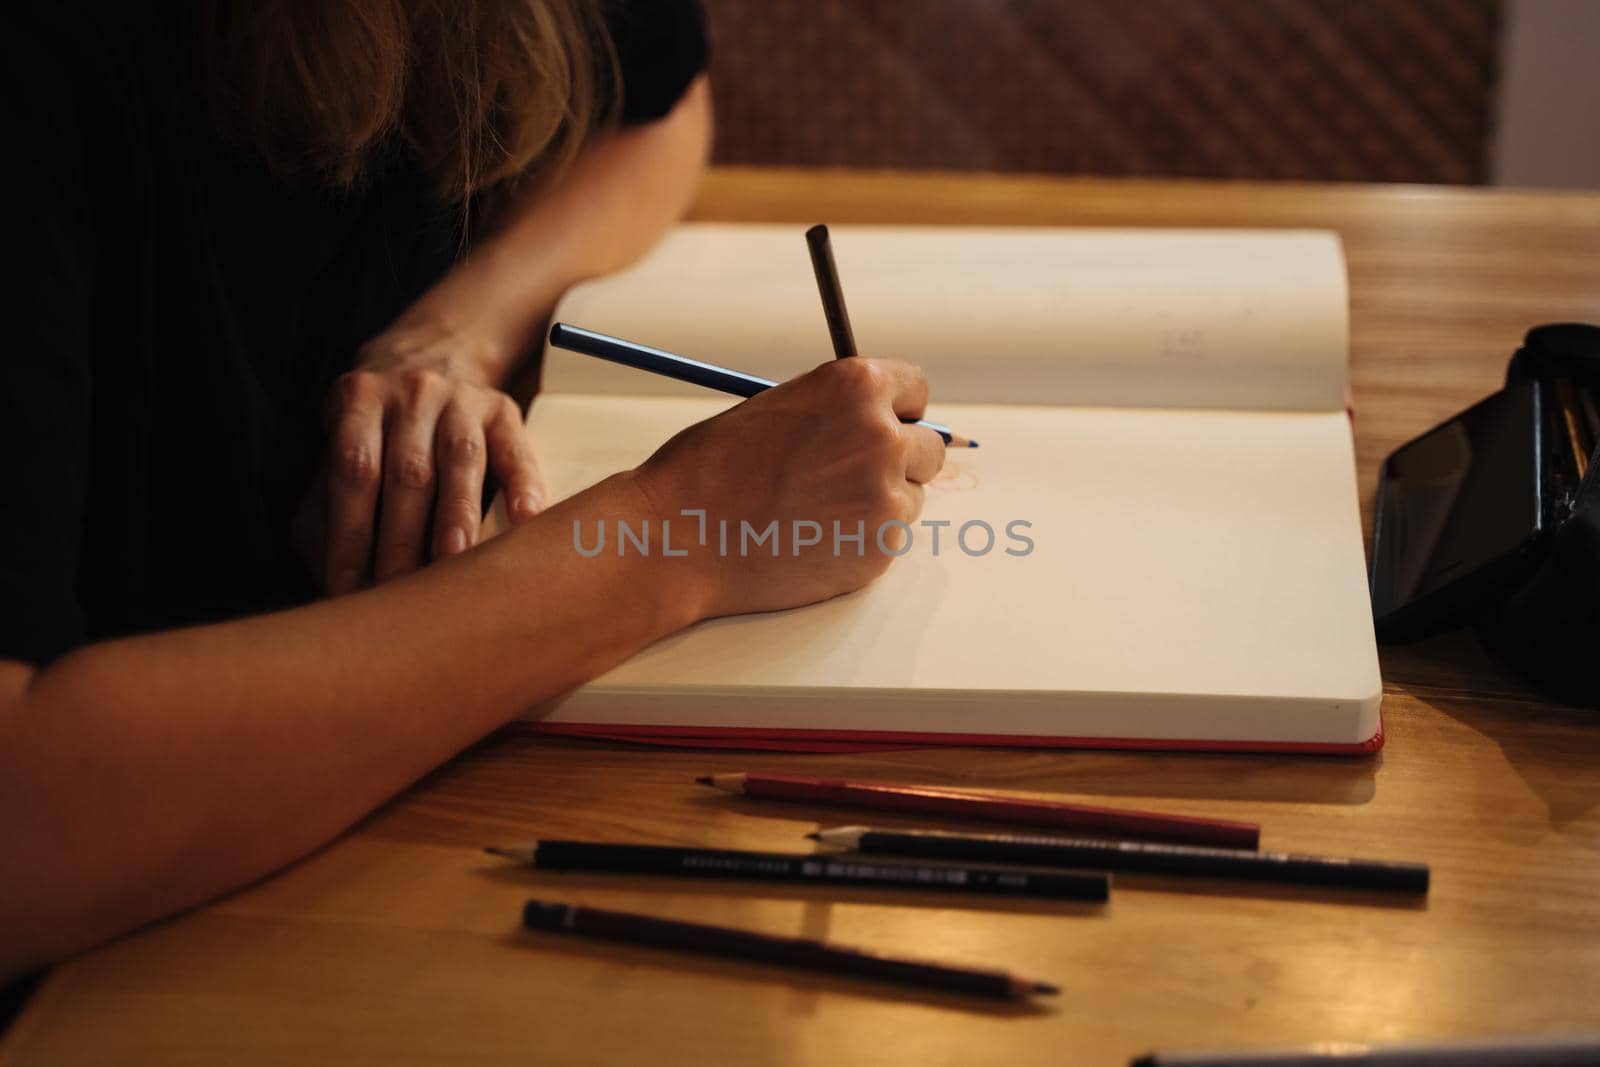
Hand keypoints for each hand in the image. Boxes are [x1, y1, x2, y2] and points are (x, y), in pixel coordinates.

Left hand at [313, 323, 545, 594]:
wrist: (432, 361)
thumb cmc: (378, 434)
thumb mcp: (340, 454)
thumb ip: (324, 510)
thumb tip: (329, 577)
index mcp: (358, 399)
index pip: (353, 471)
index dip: (350, 533)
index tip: (350, 590)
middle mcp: (411, 392)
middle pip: (407, 471)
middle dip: (402, 539)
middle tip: (401, 592)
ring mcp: (462, 399)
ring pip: (460, 460)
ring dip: (457, 515)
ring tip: (454, 563)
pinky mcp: (503, 411)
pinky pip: (516, 451)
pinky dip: (522, 485)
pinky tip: (525, 520)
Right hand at [628, 358, 946, 618]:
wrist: (681, 536)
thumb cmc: (713, 470)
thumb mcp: (778, 408)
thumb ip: (837, 412)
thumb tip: (879, 424)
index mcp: (855, 386)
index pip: (916, 391)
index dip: (897, 410)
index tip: (885, 425)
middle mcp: (882, 435)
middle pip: (928, 447)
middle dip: (897, 461)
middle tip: (848, 478)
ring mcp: (886, 495)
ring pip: (910, 497)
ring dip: (878, 504)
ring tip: (815, 511)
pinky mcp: (881, 548)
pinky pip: (890, 538)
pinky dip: (862, 541)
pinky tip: (812, 539)